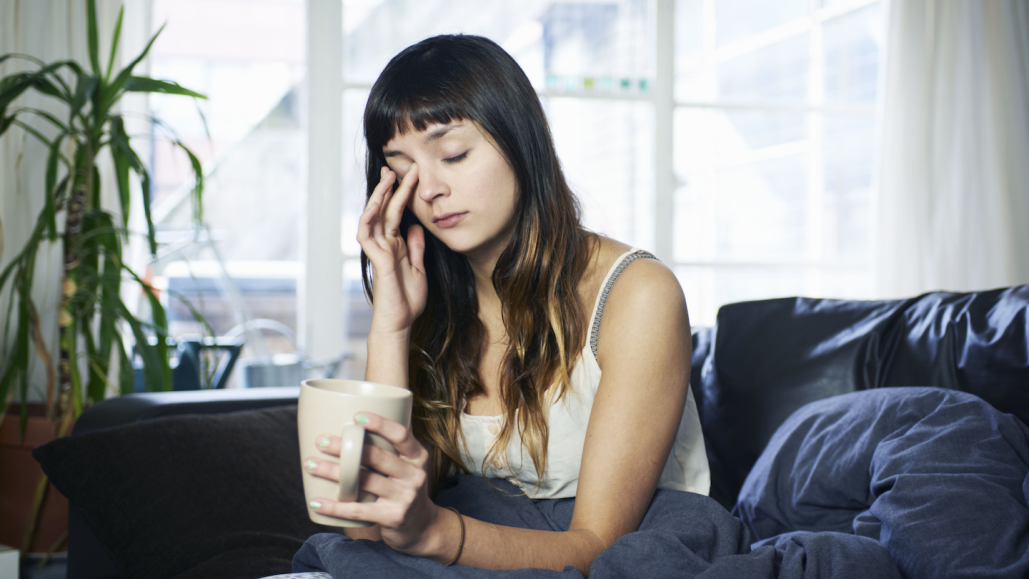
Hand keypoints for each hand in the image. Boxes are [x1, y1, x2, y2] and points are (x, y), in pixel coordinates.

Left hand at [304, 412, 449, 558]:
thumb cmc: (406, 488)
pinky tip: (316, 502)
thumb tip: (361, 418)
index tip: (356, 416)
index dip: (380, 424)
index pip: (401, 435)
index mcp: (418, 456)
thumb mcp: (409, 465)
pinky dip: (334, 507)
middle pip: (376, 457)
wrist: (423, 526)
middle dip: (345, 447)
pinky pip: (358, 511)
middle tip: (320, 441)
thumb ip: (392, 446)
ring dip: (332, 472)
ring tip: (310, 464)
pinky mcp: (392, 517)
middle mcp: (414, 475)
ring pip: (362, 481)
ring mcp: (404, 497)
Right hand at [358, 165, 427, 333]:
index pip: (397, 214)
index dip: (402, 194)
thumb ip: (415, 247)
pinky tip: (374, 205)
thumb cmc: (407, 300)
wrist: (400, 323)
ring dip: (379, 197)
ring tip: (388, 177)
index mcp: (395, 245)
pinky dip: (369, 219)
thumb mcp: (418, 268)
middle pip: (384, 210)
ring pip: (373, 217)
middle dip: (390, 188)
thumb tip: (416, 226)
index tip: (410, 175)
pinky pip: (367, 236)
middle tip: (396, 166)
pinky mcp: (377, 261)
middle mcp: (385, 245)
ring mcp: (379, 251)